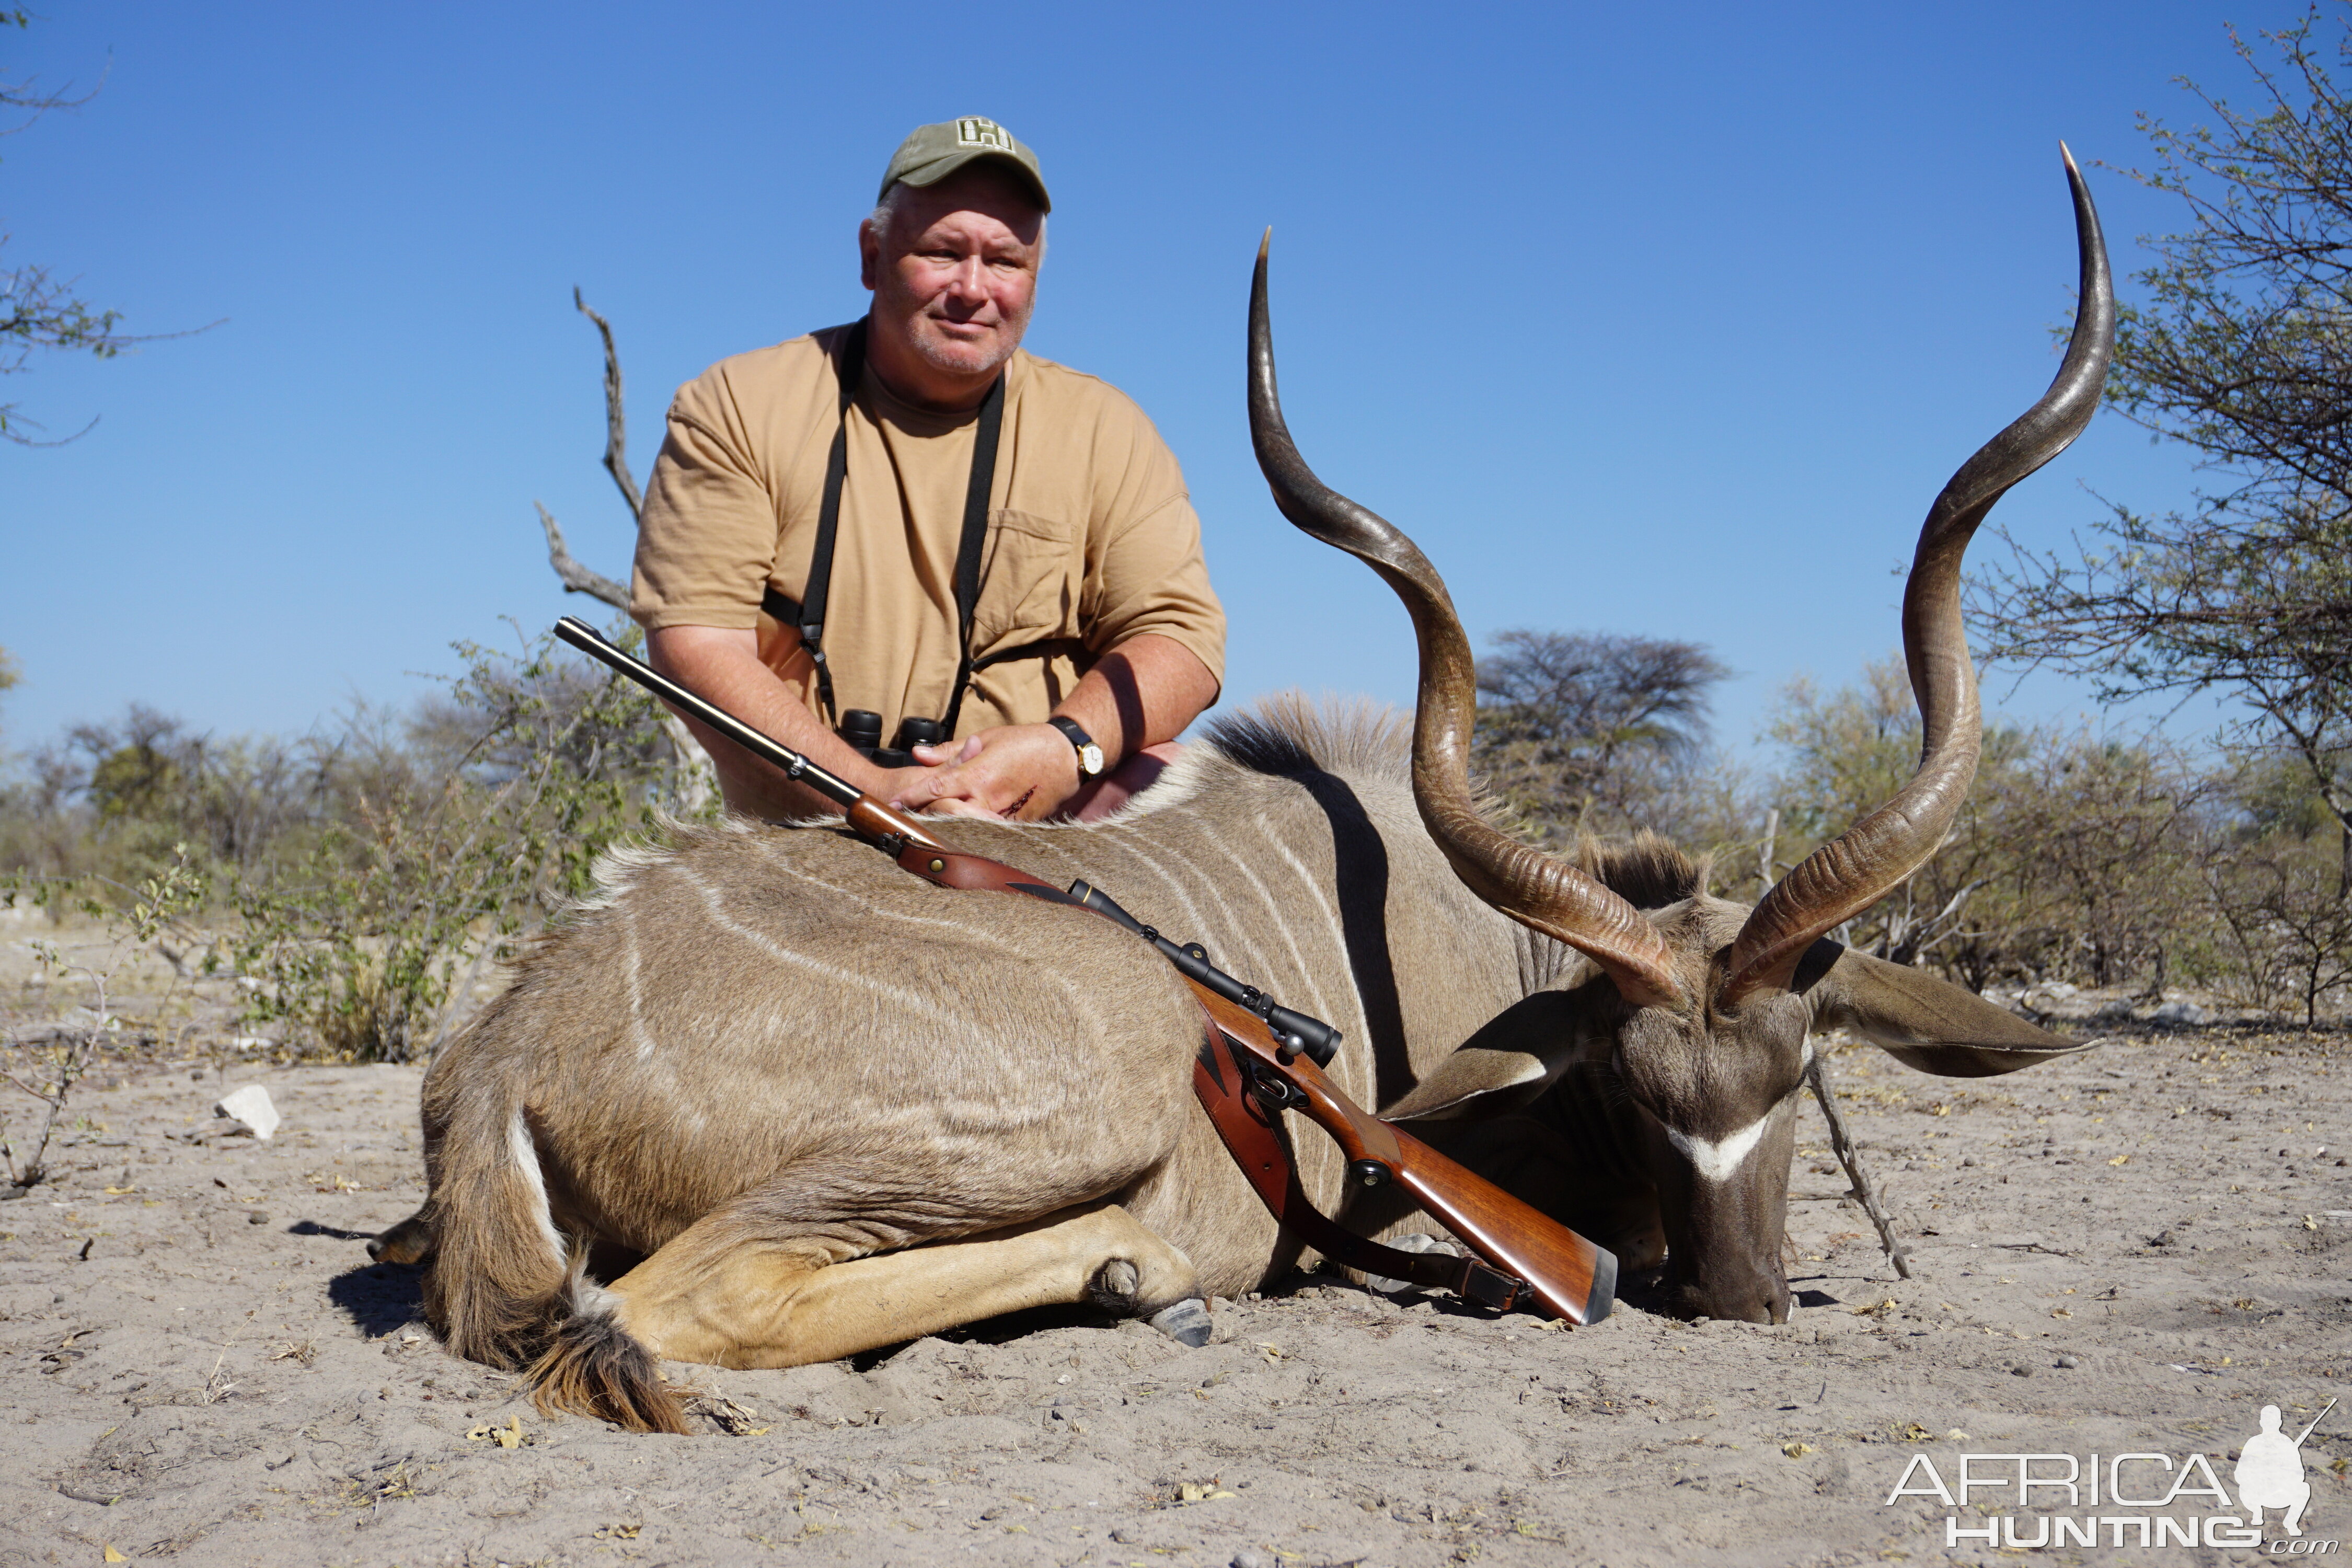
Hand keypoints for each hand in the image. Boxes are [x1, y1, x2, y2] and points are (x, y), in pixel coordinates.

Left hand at [887, 724, 1081, 820]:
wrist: (1066, 757)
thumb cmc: (1026, 743)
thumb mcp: (987, 738)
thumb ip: (950, 750)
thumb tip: (918, 755)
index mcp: (978, 773)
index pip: (935, 787)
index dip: (911, 797)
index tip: (893, 804)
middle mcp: (988, 798)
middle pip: (946, 813)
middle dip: (924, 817)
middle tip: (905, 819)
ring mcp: (1002, 814)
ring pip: (965, 827)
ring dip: (945, 827)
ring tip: (927, 828)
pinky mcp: (1016, 825)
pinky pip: (988, 831)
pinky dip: (972, 831)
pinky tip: (960, 832)